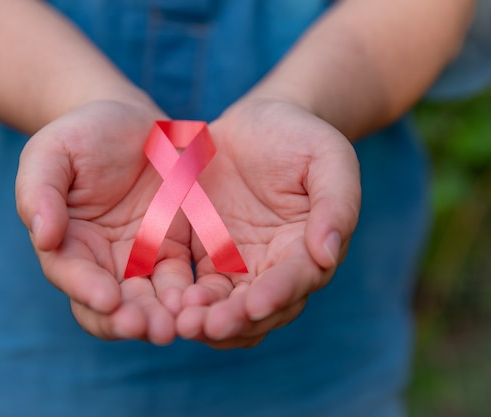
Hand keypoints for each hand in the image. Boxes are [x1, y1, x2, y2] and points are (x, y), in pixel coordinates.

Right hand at [15, 101, 193, 344]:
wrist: (129, 121)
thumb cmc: (82, 134)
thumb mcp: (52, 152)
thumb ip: (40, 191)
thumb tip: (42, 237)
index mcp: (66, 243)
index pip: (72, 276)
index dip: (87, 290)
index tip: (108, 299)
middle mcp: (101, 262)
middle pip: (112, 304)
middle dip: (130, 320)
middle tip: (153, 329)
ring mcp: (139, 259)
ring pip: (150, 301)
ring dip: (164, 317)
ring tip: (180, 324)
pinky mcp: (173, 250)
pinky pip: (183, 281)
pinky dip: (191, 297)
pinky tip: (205, 301)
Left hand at [176, 98, 360, 348]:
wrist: (256, 123)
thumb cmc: (298, 135)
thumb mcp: (327, 156)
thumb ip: (336, 201)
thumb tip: (329, 253)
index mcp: (309, 246)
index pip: (298, 279)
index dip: (278, 293)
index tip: (254, 305)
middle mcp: (276, 266)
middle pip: (261, 308)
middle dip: (236, 320)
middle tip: (209, 327)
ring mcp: (240, 265)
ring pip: (227, 308)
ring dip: (207, 321)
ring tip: (183, 324)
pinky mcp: (208, 258)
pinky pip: (197, 289)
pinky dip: (185, 302)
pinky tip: (167, 304)